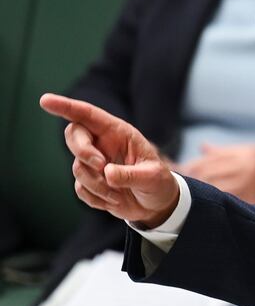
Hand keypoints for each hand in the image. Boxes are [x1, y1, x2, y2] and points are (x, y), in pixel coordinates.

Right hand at [39, 93, 178, 227]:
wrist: (156, 205)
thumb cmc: (158, 184)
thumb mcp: (153, 177)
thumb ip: (131, 175)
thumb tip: (107, 173)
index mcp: (119, 133)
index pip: (88, 115)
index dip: (66, 106)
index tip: (45, 100)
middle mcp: (103, 144)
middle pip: (74, 135)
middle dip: (83, 151)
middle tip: (101, 166)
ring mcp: (94, 163)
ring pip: (78, 167)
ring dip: (97, 184)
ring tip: (120, 193)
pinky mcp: (89, 182)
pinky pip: (80, 189)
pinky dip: (96, 198)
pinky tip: (115, 199)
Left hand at [177, 144, 254, 208]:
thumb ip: (227, 152)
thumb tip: (202, 148)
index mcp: (245, 153)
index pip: (208, 159)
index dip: (189, 166)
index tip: (175, 171)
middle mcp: (245, 167)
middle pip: (206, 173)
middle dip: (188, 180)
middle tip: (174, 187)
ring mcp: (248, 184)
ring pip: (212, 188)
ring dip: (196, 193)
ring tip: (184, 199)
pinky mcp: (253, 200)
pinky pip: (226, 201)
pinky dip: (212, 203)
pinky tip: (203, 208)